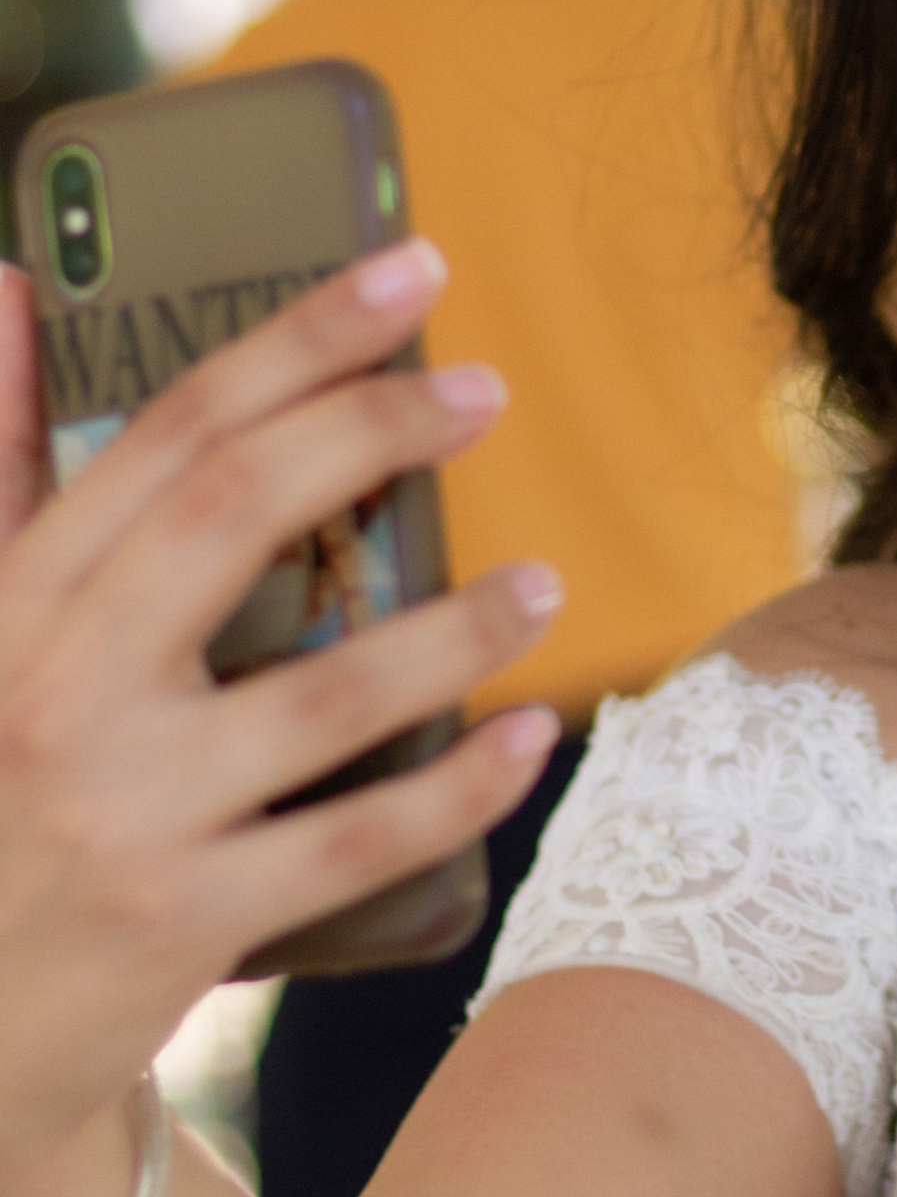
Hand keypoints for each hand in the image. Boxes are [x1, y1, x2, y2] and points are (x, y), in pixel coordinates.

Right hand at [0, 242, 559, 1174]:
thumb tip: (11, 287)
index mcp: (12, 609)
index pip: (162, 435)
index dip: (294, 341)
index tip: (406, 273)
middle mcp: (58, 694)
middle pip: (234, 516)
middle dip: (373, 433)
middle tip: (485, 395)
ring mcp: (125, 812)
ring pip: (323, 692)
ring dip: (454, 628)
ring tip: (544, 583)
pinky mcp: (186, 922)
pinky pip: (356, 843)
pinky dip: (458, 788)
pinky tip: (532, 737)